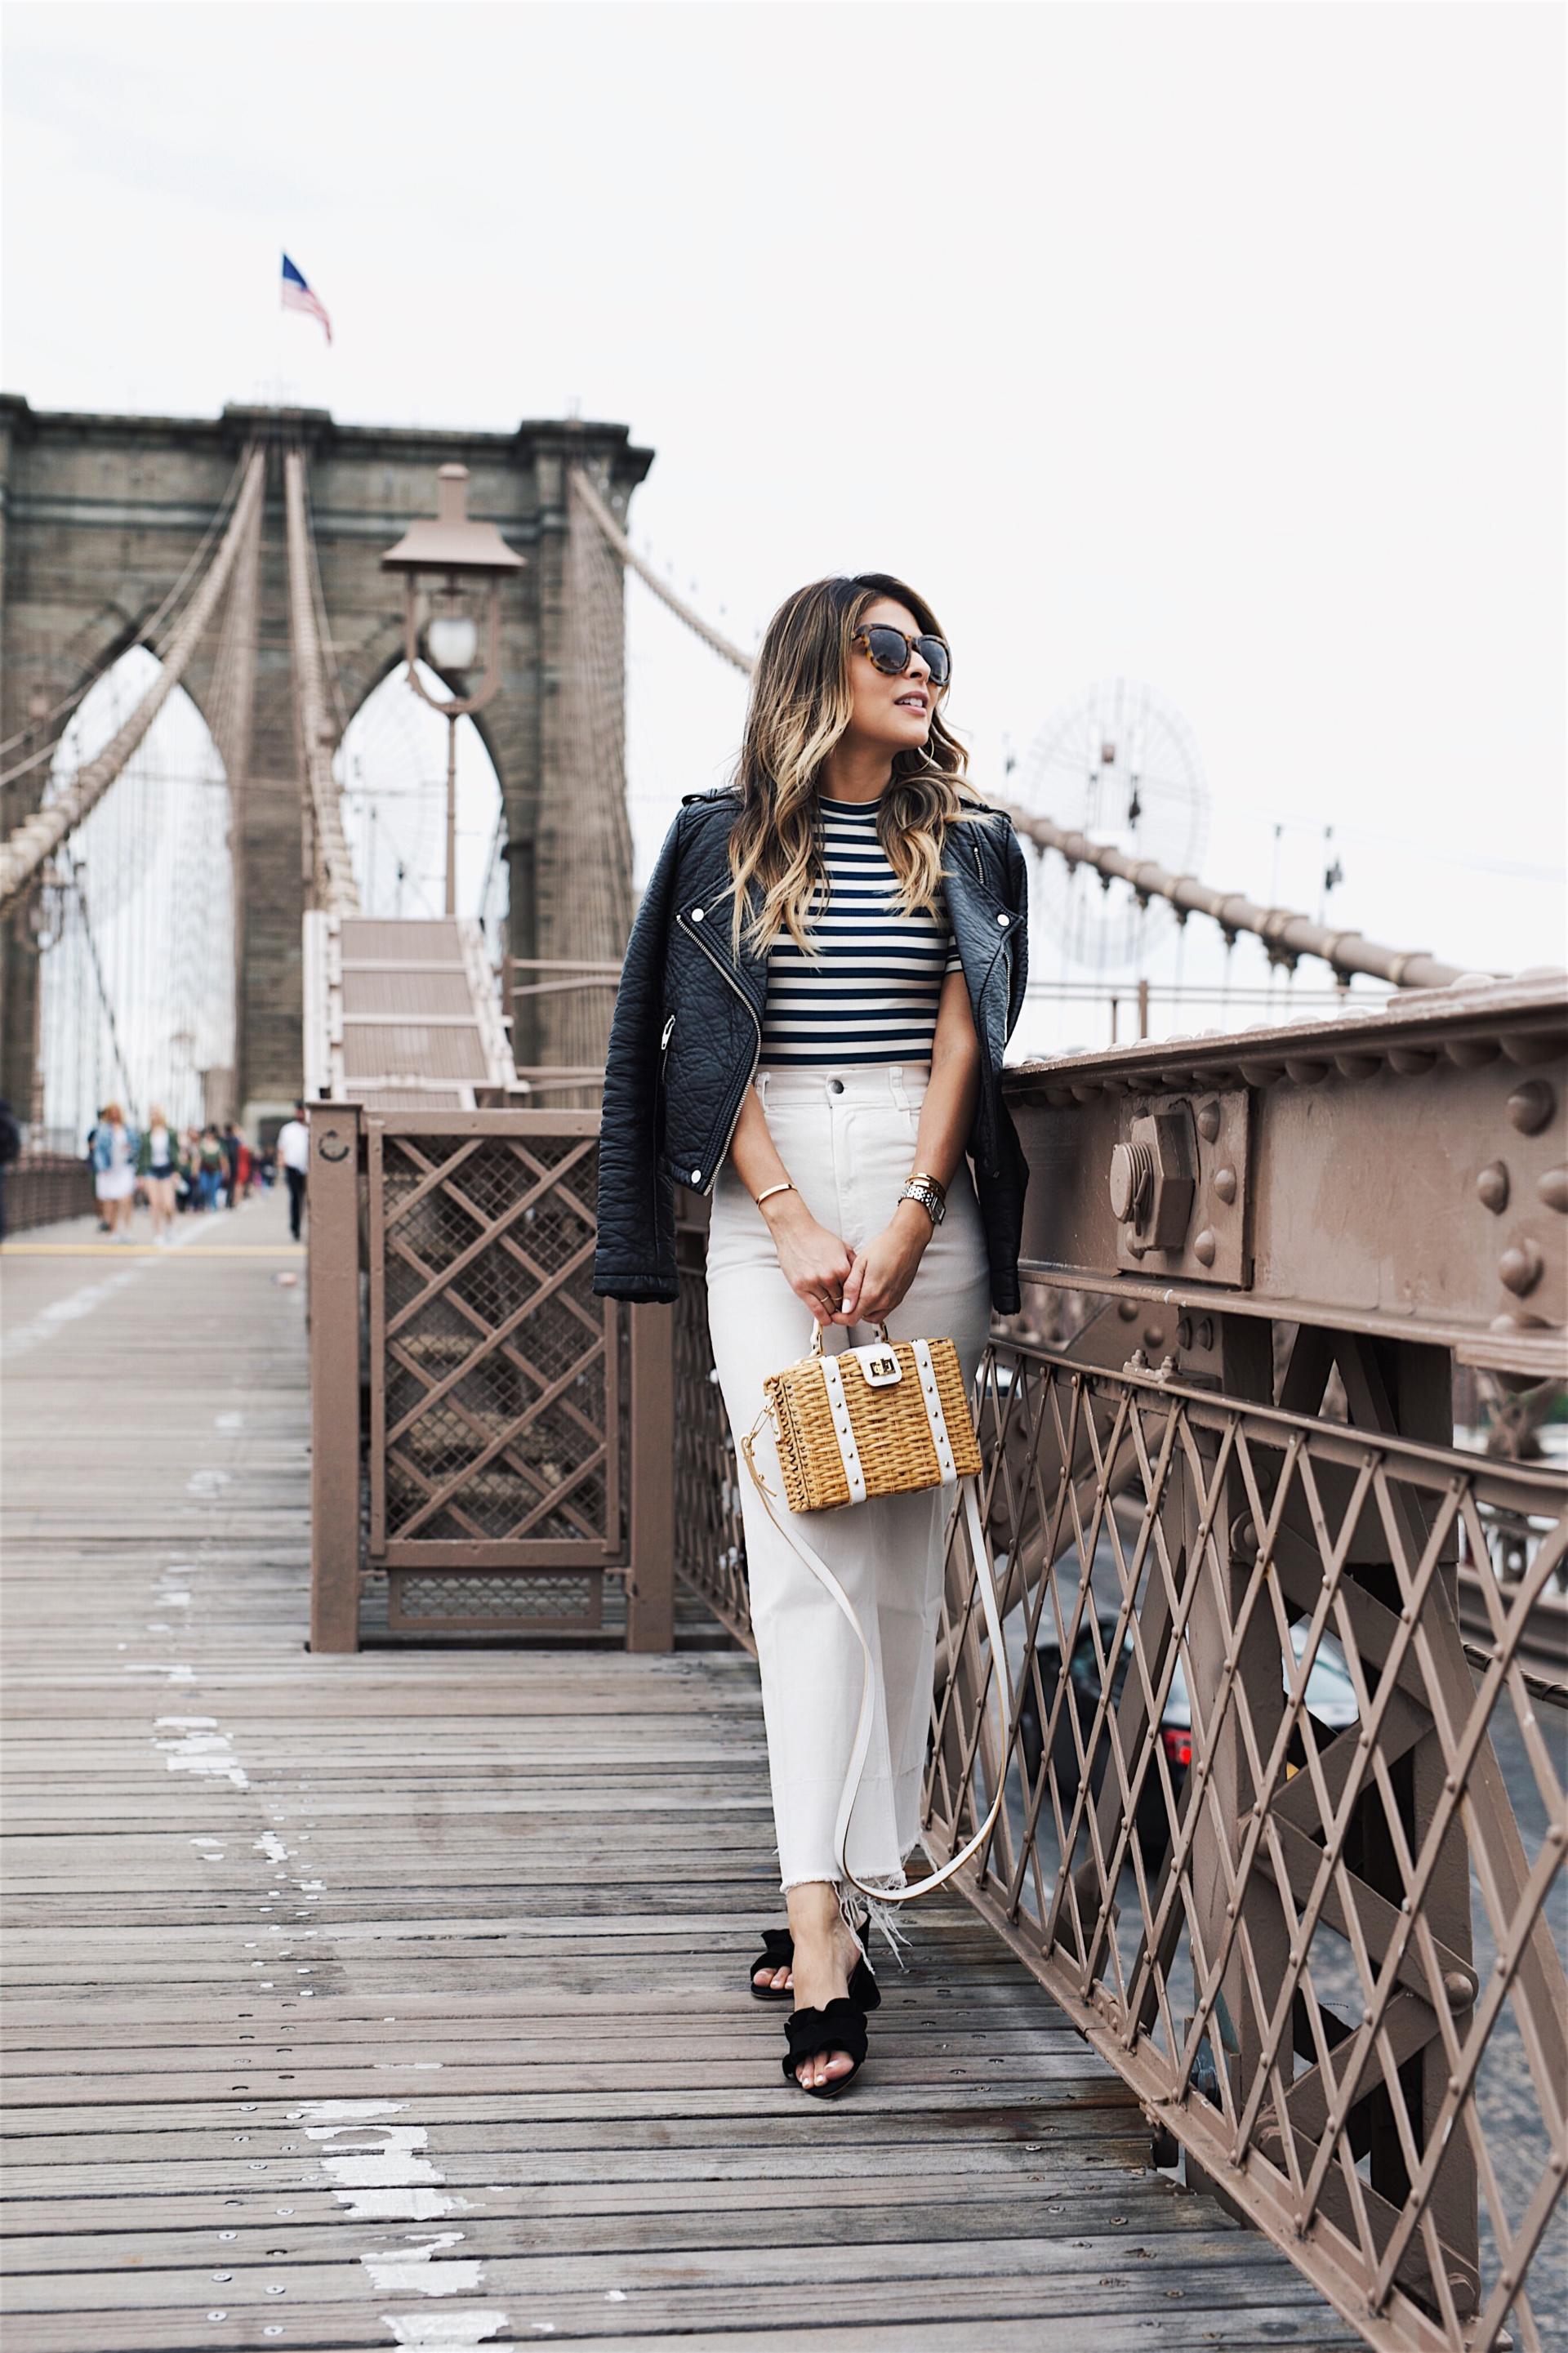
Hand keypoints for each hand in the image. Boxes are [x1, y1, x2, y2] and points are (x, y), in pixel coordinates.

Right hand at [765, 1195, 856, 1327]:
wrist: (796, 1232)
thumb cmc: (817, 1238)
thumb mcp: (843, 1248)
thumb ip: (854, 1264)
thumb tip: (862, 1279)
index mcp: (842, 1268)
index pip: (854, 1293)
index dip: (855, 1299)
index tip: (855, 1303)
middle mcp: (829, 1277)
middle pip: (842, 1302)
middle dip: (844, 1306)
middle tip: (845, 1310)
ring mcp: (814, 1283)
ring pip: (829, 1308)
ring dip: (833, 1312)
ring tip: (834, 1313)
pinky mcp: (801, 1287)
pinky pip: (814, 1308)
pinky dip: (822, 1317)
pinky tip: (826, 1320)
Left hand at [836, 1201, 932, 1325]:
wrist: (907, 1240)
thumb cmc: (885, 1247)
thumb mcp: (860, 1264)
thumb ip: (851, 1287)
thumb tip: (844, 1307)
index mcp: (871, 1294)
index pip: (851, 1318)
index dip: (839, 1318)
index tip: (834, 1313)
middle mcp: (884, 1301)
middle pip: (861, 1318)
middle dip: (849, 1312)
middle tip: (843, 1299)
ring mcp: (893, 1301)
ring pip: (872, 1316)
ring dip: (862, 1310)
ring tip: (857, 1295)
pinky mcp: (899, 1298)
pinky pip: (883, 1310)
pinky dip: (874, 1307)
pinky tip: (870, 1293)